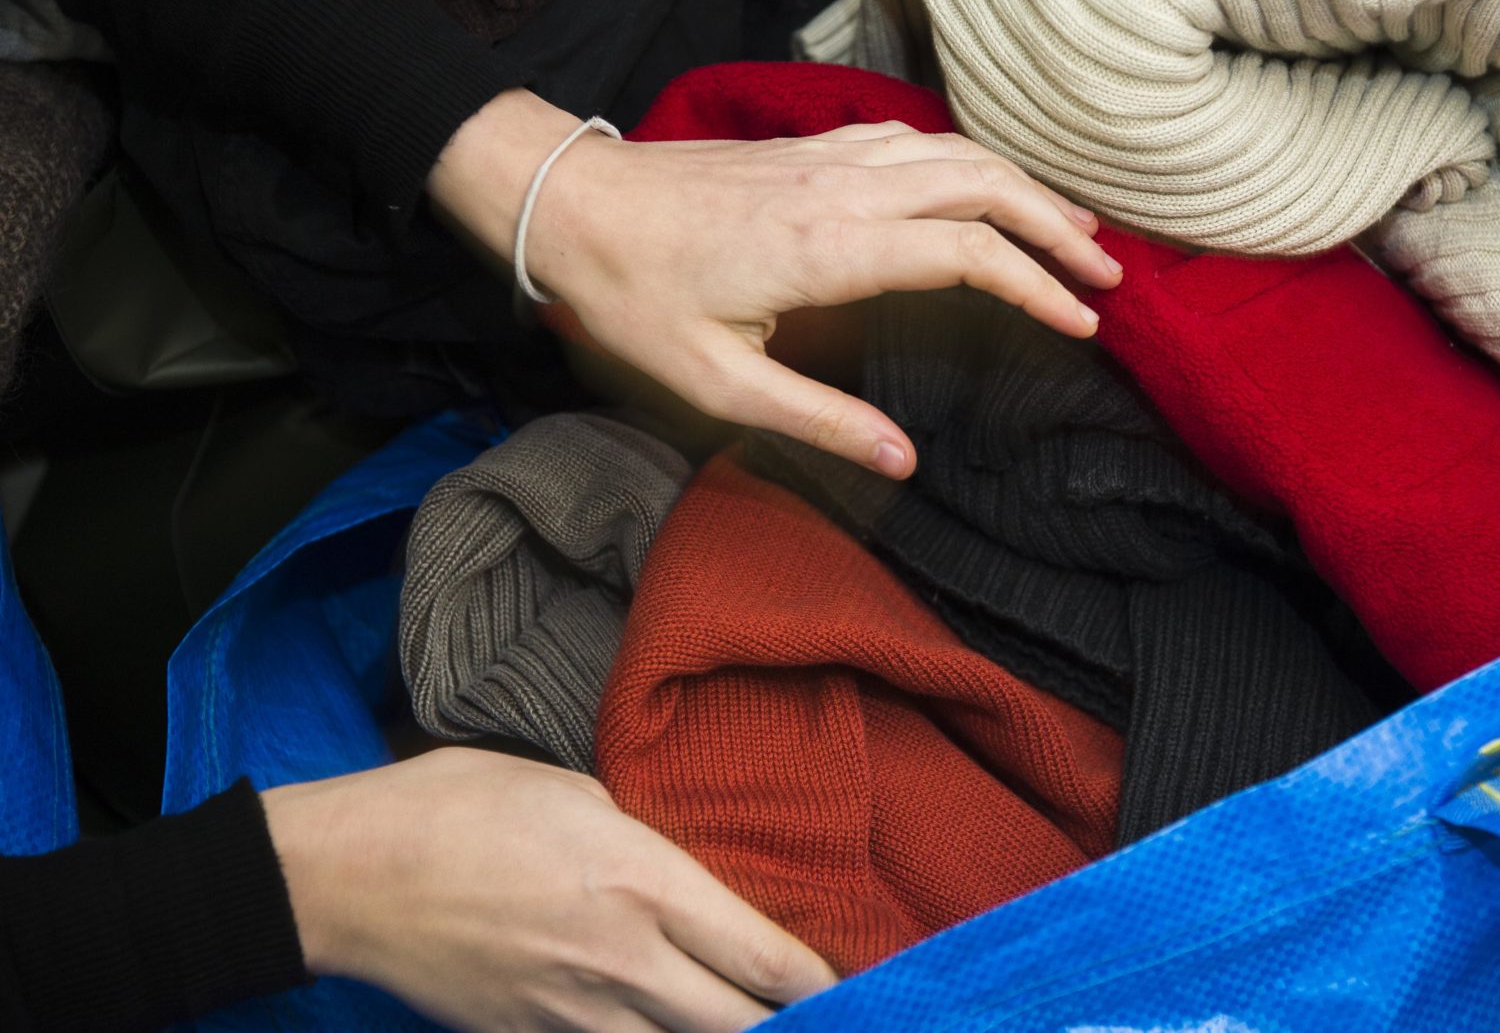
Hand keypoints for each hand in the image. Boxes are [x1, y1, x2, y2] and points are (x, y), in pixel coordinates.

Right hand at [261, 748, 836, 1032]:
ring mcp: (571, 1012)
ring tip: (741, 1023)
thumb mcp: (574, 791)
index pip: (762, 955)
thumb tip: (687, 880)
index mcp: (641, 880)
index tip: (849, 984)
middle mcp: (620, 959)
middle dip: (783, 1025)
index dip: (819, 982)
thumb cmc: (456, 806)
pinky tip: (661, 1029)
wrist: (347, 874)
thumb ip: (644, 842)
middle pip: (737, 1025)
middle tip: (814, 1017)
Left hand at [427, 89, 1120, 477]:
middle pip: (984, 186)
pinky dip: (972, 161)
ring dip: (1024, 189)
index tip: (1082, 324)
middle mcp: (843, 188)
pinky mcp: (810, 146)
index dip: (1037, 287)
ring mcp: (828, 156)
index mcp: (830, 248)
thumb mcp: (713, 383)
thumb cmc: (632, 297)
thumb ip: (814, 420)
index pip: (968, 254)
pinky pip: (916, 139)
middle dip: (1057, 229)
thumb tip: (904, 460)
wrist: (567, 201)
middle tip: (1107, 276)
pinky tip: (985, 186)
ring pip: (957, 153)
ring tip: (1074, 231)